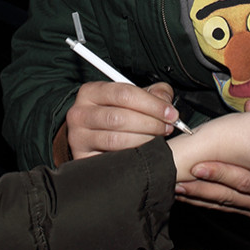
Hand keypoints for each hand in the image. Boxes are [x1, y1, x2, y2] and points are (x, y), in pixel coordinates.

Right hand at [65, 81, 180, 159]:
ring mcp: (78, 137)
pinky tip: (143, 153)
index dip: (152, 104)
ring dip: (144, 140)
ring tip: (158, 140)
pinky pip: (111, 158)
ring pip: (116, 140)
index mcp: (91, 91)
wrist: (91, 137)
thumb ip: (153, 94)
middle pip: (119, 118)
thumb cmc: (115, 113)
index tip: (171, 114)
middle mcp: (79, 113)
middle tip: (167, 128)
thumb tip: (167, 103)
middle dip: (150, 123)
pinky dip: (132, 156)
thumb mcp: (132, 98)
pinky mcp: (81, 158)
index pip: (124, 94)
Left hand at [174, 161, 249, 216]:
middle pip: (232, 192)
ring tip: (177, 186)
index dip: (220, 173)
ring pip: (227, 201)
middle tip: (178, 178)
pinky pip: (227, 208)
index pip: (247, 179)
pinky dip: (206, 201)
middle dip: (203, 186)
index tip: (197, 168)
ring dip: (200, 194)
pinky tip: (187, 194)